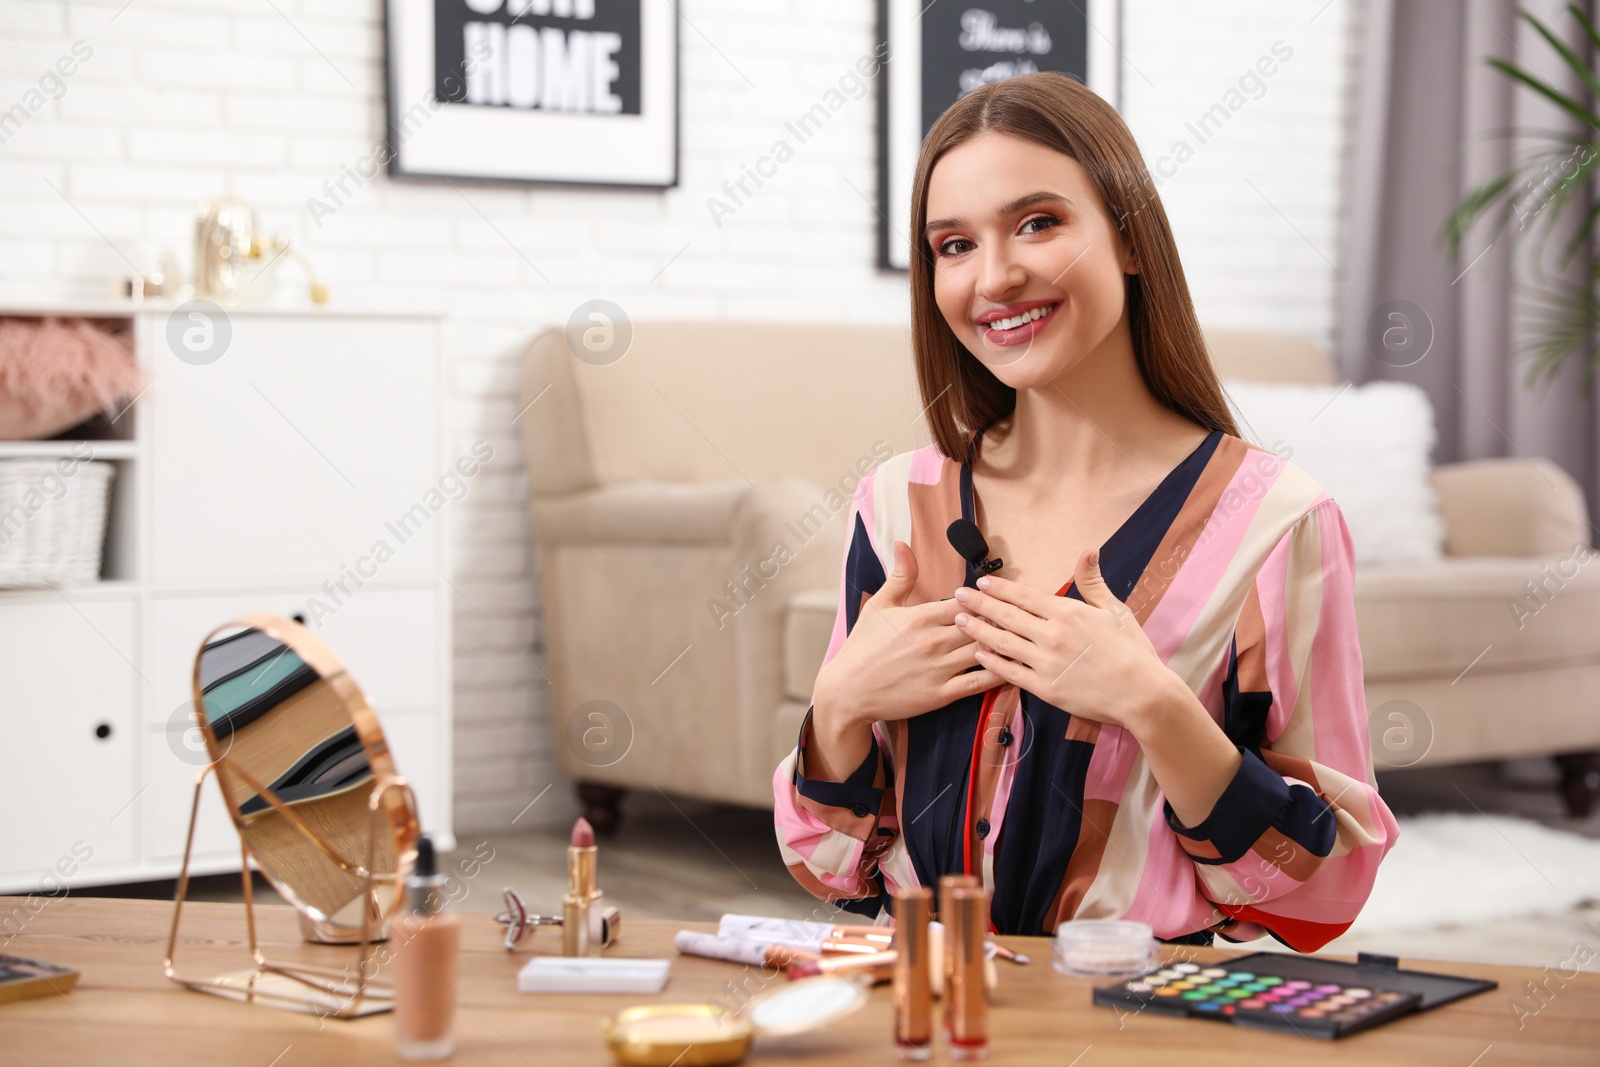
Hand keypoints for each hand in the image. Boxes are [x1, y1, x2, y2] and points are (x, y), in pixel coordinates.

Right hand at [814, 539, 1002, 731]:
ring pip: (985, 650)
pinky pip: (979, 683)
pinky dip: (999, 674)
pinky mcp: (941, 694)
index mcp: (921, 617)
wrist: (848, 691)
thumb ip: (899, 576)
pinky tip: (1014, 668)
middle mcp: (934, 640)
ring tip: (1026, 638)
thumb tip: (902, 544)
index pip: (966, 601)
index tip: (997, 596)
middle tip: (1021, 615)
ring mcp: (939, 668)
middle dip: (1001, 619)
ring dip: (1006, 644)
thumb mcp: (878, 606)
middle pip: (981, 624)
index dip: (985, 597)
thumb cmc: (862, 647)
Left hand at [950, 547, 1172, 731]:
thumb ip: (1093, 581)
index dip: (1000, 589)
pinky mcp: (1045, 689)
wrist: (1143, 694)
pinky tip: (979, 654)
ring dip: (978, 630)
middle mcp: (1052, 635)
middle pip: (1007, 616)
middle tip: (956, 596)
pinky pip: (1011, 673)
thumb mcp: (1115, 610)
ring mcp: (1046, 663)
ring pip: (1003, 643)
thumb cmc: (1132, 650)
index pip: (1024, 596)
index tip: (981, 583)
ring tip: (958, 621)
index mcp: (1068, 613)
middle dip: (979, 604)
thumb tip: (1088, 550)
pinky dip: (992, 662)